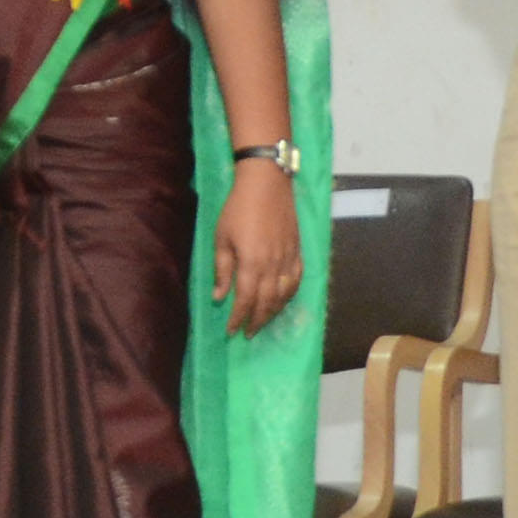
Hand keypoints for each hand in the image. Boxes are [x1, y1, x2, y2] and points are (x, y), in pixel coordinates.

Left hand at [213, 159, 303, 333]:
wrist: (266, 184)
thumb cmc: (237, 208)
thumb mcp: (222, 238)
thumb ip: (222, 270)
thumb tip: (220, 297)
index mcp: (252, 263)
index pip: (246, 300)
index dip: (238, 318)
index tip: (231, 331)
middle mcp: (273, 266)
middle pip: (267, 302)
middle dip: (257, 321)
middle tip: (248, 333)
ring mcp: (288, 258)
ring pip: (284, 295)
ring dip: (274, 312)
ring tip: (263, 321)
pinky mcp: (298, 251)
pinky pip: (297, 280)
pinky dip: (290, 294)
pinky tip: (283, 299)